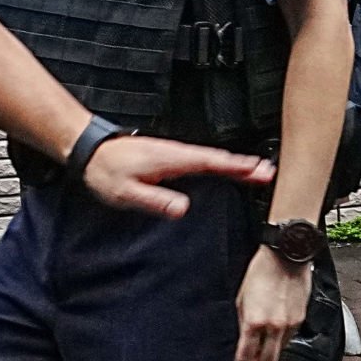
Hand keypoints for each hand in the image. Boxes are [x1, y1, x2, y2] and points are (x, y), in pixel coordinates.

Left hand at [81, 129, 271, 221]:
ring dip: (235, 164)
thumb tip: (183, 209)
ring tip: (256, 171)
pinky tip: (225, 170)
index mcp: (173, 159)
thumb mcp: (127, 192)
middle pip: (219, 159)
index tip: (260, 171)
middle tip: (269, 172)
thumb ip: (155, 200)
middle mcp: (178, 153)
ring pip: (212, 159)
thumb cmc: (106, 171)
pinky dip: (219, 164)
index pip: (213, 163)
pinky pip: (202, 161)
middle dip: (245, 165)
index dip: (238, 168)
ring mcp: (175, 154)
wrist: (91, 152)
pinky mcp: (170, 158)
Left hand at [238, 246, 310, 360]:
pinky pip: (290, 338)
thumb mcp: (241, 298)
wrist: (287, 256)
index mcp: (255, 322)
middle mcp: (274, 327)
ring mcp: (290, 324)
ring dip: (269, 358)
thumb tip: (244, 340)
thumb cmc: (261, 271)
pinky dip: (280, 344)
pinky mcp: (301, 319)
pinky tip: (274, 341)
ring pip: (280, 352)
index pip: (246, 356)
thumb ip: (243, 322)